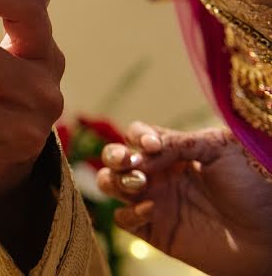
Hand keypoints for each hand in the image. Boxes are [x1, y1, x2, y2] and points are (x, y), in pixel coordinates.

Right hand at [97, 123, 271, 275]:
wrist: (270, 231)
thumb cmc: (254, 184)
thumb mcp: (220, 148)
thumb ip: (180, 142)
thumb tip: (145, 149)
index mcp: (173, 151)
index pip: (138, 135)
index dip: (138, 136)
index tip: (153, 145)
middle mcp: (159, 174)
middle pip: (115, 157)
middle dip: (114, 155)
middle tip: (128, 161)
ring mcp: (155, 201)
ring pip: (111, 185)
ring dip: (116, 180)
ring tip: (140, 184)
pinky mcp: (155, 230)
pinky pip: (123, 219)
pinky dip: (129, 212)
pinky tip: (152, 208)